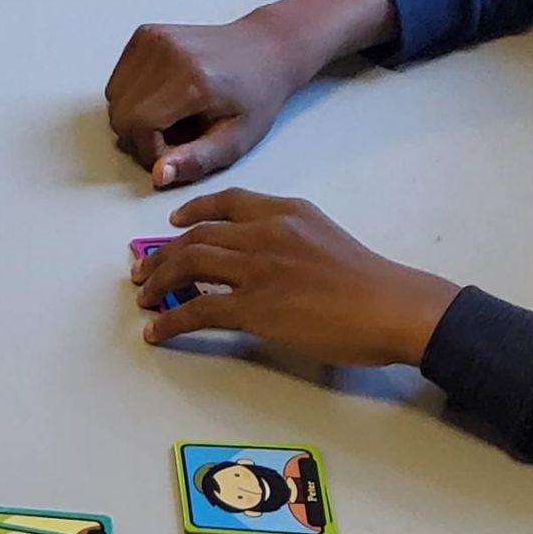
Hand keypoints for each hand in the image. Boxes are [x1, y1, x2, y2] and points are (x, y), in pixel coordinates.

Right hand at [106, 15, 304, 188]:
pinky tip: (161, 102)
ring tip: (169, 122)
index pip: (139, 125)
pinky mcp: (145, 34)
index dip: (149, 152)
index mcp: (191, 78)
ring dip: (135, 120)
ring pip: (114, 98)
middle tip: (172, 142)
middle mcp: (166, 52)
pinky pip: (118, 80)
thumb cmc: (254, 98)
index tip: (175, 155)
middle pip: (121, 113)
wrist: (263, 49)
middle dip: (139, 139)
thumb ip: (195, 161)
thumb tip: (157, 175)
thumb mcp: (234, 142)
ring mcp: (152, 38)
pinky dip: (132, 98)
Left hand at [135, 190, 459, 366]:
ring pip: (190, 265)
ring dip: (159, 282)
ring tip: (143, 299)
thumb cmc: (370, 284)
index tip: (173, 225)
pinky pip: (197, 310)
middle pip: (198, 235)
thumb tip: (271, 264)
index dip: (193, 212)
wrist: (390, 305)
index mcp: (285, 211)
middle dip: (162, 253)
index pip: (227, 202)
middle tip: (142, 271)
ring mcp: (257, 269)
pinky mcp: (254, 308)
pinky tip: (156, 331)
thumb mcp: (327, 240)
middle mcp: (265, 232)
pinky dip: (170, 320)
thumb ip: (293, 241)